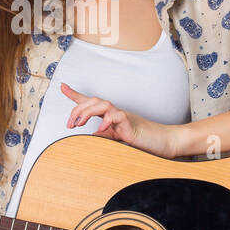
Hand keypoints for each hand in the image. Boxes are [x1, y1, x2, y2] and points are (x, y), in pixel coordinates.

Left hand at [59, 82, 181, 159]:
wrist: (166, 142)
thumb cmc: (144, 141)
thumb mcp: (119, 141)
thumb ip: (106, 137)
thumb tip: (91, 136)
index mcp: (111, 117)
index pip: (92, 103)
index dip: (76, 94)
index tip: (63, 87)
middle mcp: (116, 113)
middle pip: (94, 100)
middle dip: (78, 109)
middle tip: (70, 123)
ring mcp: (124, 117)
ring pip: (103, 104)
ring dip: (87, 112)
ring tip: (78, 124)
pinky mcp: (132, 124)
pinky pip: (117, 116)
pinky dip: (106, 122)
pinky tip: (99, 130)